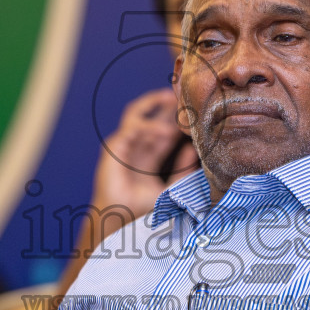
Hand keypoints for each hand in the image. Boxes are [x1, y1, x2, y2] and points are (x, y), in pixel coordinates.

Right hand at [92, 89, 198, 217]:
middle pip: (149, 116)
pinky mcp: (114, 147)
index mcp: (147, 155)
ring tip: (170, 98)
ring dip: (152, 104)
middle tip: (182, 94)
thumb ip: (182, 171)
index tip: (192, 110)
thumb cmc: (141, 207)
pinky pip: (131, 129)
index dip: (176, 119)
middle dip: (164, 104)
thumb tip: (195, 151)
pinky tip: (165, 131)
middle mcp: (134, 147)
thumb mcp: (169, 187)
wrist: (120, 216)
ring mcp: (123, 144)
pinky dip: (148, 127)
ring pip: (136, 114)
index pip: (163, 130)